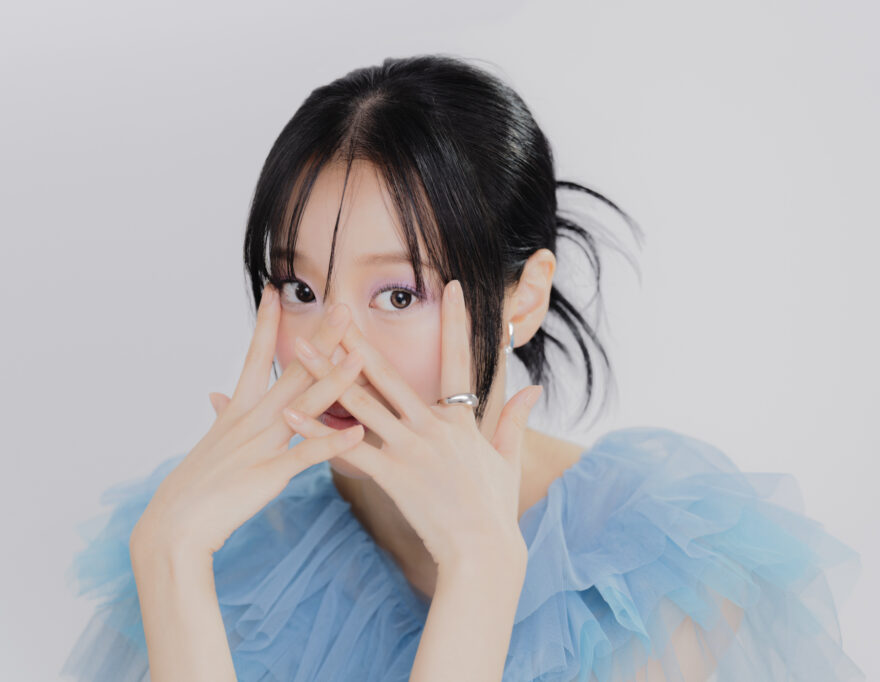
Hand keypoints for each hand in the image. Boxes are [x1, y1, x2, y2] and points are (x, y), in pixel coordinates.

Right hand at [130, 284, 367, 558]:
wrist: (174, 526)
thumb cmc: (197, 486)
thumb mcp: (212, 441)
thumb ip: (223, 415)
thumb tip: (217, 394)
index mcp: (239, 409)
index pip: (256, 356)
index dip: (266, 323)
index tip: (275, 289)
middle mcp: (252, 419)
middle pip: (291, 371)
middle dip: (318, 338)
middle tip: (343, 307)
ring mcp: (261, 444)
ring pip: (303, 405)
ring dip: (334, 380)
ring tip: (360, 357)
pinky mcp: (268, 474)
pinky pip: (304, 455)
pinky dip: (330, 444)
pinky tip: (356, 434)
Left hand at [283, 279, 542, 570]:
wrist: (482, 550)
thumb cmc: (495, 508)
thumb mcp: (508, 459)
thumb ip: (514, 420)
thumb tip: (534, 389)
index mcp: (460, 420)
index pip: (459, 360)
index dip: (456, 322)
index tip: (450, 288)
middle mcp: (432, 427)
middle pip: (390, 376)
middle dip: (360, 341)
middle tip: (337, 311)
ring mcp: (409, 450)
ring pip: (362, 403)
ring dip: (328, 375)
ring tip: (301, 350)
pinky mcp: (390, 476)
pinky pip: (347, 450)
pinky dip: (317, 433)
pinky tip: (292, 415)